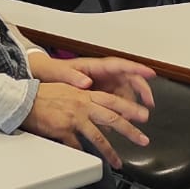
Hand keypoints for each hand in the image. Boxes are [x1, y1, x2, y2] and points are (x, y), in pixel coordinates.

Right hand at [22, 82, 149, 168]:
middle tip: (143, 140)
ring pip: (98, 137)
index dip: (129, 108)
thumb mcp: (65, 88)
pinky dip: (83, 154)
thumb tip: (93, 102)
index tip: (143, 115)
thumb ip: (81, 95)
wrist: (23, 100)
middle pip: (112, 118)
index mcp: (84, 94)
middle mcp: (82, 105)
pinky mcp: (64, 130)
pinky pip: (77, 146)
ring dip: (110, 151)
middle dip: (130, 130)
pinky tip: (89, 162)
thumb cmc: (41, 94)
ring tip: (118, 162)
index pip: (112, 101)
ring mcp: (74, 118)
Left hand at [30, 53, 155, 109]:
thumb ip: (70, 76)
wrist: (39, 76)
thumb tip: (85, 82)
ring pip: (123, 93)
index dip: (137, 68)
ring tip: (135, 118)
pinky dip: (117, 112)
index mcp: (93, 66)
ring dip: (130, 105)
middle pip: (128, 79)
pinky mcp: (97, 95)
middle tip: (149, 104)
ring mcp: (100, 84)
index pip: (119, 65)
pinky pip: (113, 103)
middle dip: (141, 90)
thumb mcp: (57, 72)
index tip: (151, 73)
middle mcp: (100, 74)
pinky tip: (117, 123)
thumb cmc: (49, 70)